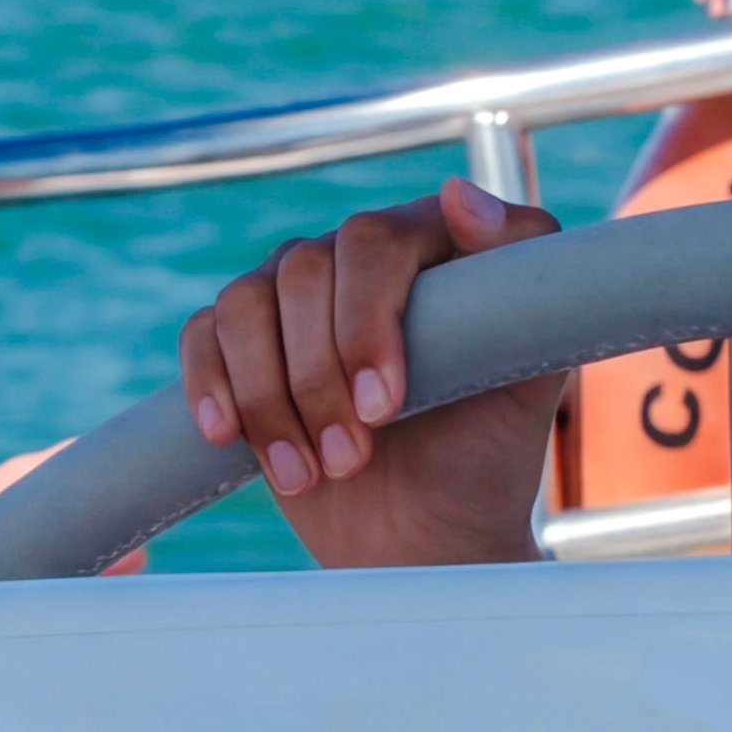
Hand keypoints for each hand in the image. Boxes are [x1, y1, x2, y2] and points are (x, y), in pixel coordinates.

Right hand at [188, 177, 560, 565]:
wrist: (425, 537)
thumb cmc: (484, 459)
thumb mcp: (529, 388)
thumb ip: (525, 290)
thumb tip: (456, 193)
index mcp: (431, 246)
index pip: (374, 242)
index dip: (367, 319)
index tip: (383, 404)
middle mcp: (356, 257)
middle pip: (302, 272)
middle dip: (318, 377)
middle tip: (353, 457)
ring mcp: (296, 297)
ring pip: (244, 304)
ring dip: (267, 397)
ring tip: (308, 472)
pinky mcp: (245, 345)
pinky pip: (202, 337)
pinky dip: (210, 387)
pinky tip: (229, 436)